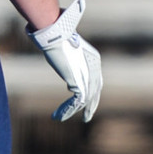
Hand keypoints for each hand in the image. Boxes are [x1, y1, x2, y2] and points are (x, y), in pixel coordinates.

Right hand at [29, 0, 102, 121]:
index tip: (85, 102)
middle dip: (91, 106)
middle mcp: (94, 68)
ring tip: (60, 118)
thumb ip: (67, 57)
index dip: (93, 93)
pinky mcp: (80, 81)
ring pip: (85, 99)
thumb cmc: (56, 36)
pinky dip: (67, 110)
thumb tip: (58, 53)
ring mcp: (88, 75)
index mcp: (94, 59)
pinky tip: (58, 116)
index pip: (97, 81)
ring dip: (72, 111)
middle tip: (87, 117)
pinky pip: (77, 101)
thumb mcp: (64, 47)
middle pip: (95, 92)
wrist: (55, 35)